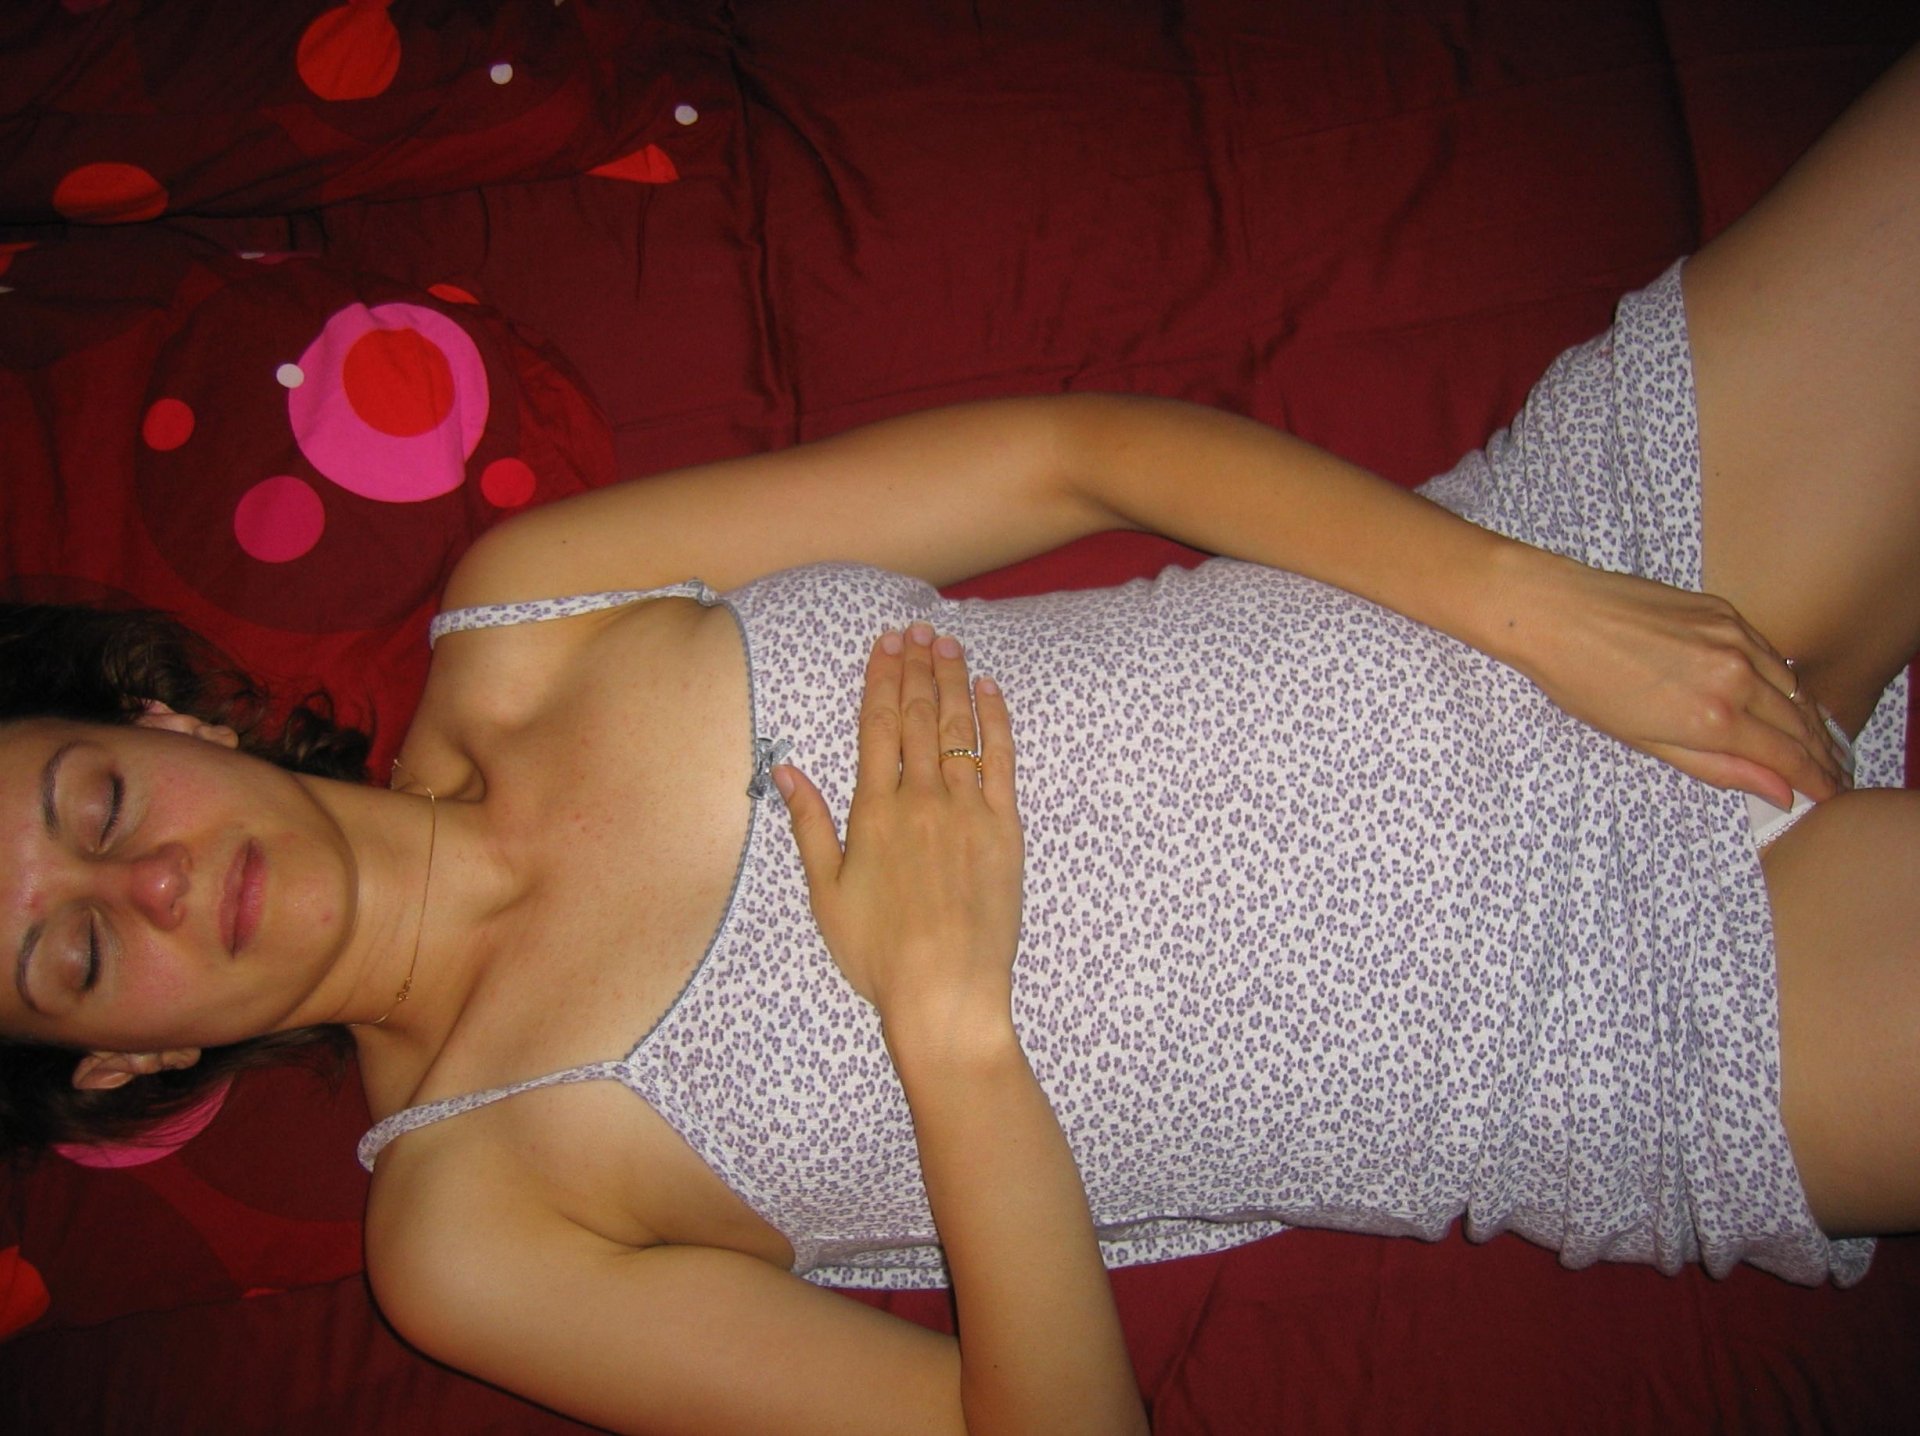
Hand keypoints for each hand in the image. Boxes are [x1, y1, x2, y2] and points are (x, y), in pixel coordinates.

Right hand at [775, 623, 1023, 1041]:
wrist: (945, 992)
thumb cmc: (878, 954)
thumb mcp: (825, 893)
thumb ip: (809, 825)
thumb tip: (786, 770)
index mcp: (874, 812)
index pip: (877, 727)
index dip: (880, 679)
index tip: (884, 644)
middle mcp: (920, 799)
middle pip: (917, 716)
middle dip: (917, 667)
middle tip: (918, 629)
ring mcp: (966, 810)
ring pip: (958, 728)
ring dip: (953, 680)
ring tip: (949, 643)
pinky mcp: (1004, 829)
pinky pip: (1001, 760)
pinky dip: (996, 721)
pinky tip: (990, 691)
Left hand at [1509, 556, 1849, 806]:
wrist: (1554, 613)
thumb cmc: (1582, 682)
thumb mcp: (1645, 742)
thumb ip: (1718, 768)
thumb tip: (1778, 792)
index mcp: (1713, 717)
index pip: (1788, 757)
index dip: (1818, 781)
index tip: (1834, 796)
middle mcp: (1736, 675)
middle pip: (1800, 724)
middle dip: (1822, 755)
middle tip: (1834, 776)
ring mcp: (1734, 637)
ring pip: (1793, 687)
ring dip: (1809, 719)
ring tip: (1818, 744)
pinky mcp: (1725, 610)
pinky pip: (1771, 653)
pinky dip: (1785, 681)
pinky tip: (1785, 698)